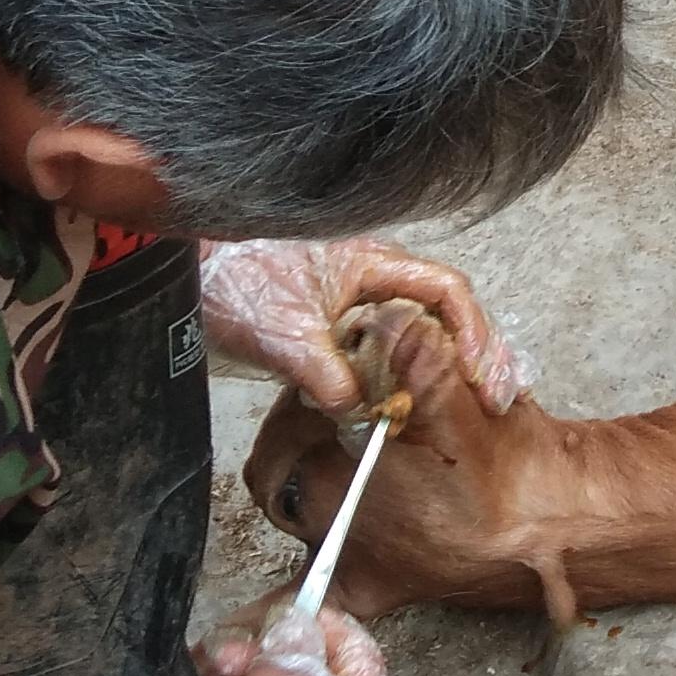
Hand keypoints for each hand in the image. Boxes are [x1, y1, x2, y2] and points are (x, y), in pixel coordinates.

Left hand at [201, 241, 521, 423]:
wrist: (178, 270)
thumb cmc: (229, 279)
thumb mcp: (281, 332)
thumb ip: (326, 372)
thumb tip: (361, 414)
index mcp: (371, 262)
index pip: (446, 291)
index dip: (473, 332)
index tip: (480, 375)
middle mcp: (371, 276)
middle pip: (444, 313)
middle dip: (476, 354)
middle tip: (497, 399)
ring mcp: (353, 301)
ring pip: (416, 332)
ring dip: (446, 366)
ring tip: (475, 406)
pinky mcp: (331, 326)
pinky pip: (384, 349)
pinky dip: (407, 376)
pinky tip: (415, 405)